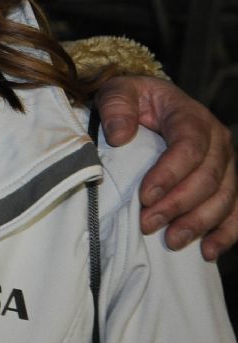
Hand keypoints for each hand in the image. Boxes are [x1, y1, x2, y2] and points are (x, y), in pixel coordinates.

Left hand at [96, 76, 236, 258]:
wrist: (151, 104)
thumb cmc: (134, 100)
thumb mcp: (118, 91)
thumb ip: (116, 106)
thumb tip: (120, 136)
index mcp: (192, 116)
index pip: (190, 147)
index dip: (170, 174)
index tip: (145, 196)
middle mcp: (217, 141)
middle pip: (208, 178)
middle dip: (178, 205)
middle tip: (148, 224)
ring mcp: (227, 163)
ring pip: (224, 198)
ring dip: (199, 223)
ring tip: (171, 241)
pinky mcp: (227, 182)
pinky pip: (235, 210)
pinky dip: (226, 233)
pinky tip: (208, 251)